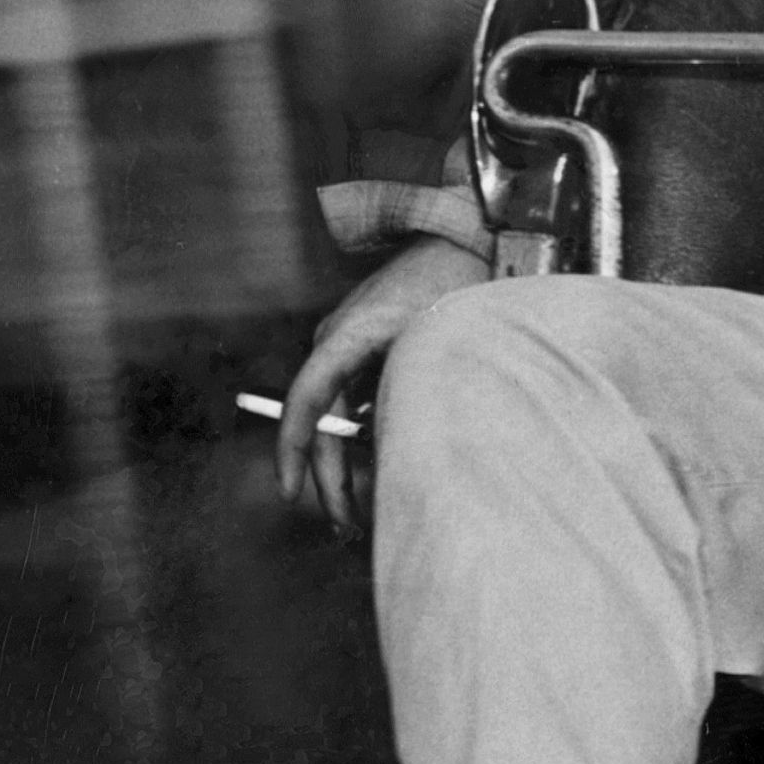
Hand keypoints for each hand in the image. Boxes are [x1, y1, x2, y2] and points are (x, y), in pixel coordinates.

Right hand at [277, 237, 482, 531]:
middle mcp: (338, 339)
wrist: (472, 234)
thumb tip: (398, 447)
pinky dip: (365, 436)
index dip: (296, 450)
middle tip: (347, 528)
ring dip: (349, 464)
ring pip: (338, 417)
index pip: (308, 399)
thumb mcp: (443, 338)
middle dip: (330, 480)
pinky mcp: (366, 347)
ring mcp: (348, 342)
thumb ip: (415, 388)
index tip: (291, 493)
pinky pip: (355, 401)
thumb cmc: (461, 280)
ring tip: (364, 513)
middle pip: (323, 421)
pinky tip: (385, 470)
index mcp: (349, 334)